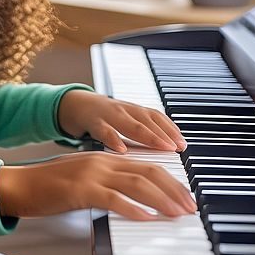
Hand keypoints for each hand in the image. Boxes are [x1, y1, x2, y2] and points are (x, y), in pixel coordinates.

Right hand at [0, 152, 195, 220]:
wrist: (20, 185)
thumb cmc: (48, 186)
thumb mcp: (81, 179)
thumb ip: (105, 184)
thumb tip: (128, 199)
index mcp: (104, 158)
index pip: (145, 166)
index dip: (169, 180)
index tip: (185, 195)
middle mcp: (102, 162)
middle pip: (147, 171)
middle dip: (173, 190)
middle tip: (189, 206)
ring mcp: (92, 174)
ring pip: (136, 183)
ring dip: (161, 200)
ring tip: (177, 213)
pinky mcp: (81, 189)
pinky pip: (113, 198)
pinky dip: (133, 208)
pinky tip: (146, 217)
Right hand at [57, 89, 185, 152]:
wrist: (72, 105)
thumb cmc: (102, 119)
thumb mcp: (123, 122)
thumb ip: (140, 134)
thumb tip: (164, 149)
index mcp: (132, 111)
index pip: (155, 117)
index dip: (171, 129)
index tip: (183, 145)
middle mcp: (123, 110)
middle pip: (147, 121)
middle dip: (164, 134)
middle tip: (178, 148)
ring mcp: (107, 114)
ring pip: (130, 124)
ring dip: (148, 135)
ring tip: (162, 146)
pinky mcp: (91, 122)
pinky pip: (103, 131)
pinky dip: (113, 139)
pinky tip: (121, 150)